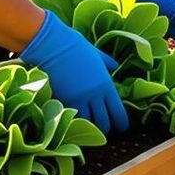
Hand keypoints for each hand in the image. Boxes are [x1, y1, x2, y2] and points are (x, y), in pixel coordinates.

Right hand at [19, 10, 127, 134]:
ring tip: (90, 126)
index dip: (121, 123)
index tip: (121, 127)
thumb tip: (116, 66)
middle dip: (106, 128)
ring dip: (90, 126)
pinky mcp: (62, 100)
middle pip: (104, 123)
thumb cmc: (76, 46)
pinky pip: (72, 117)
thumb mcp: (97, 54)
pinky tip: (76, 119)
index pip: (118, 113)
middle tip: (105, 128)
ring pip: (87, 123)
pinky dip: (75, 120)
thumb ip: (108, 63)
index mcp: (106, 85)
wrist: (54, 45)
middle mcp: (94, 96)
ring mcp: (77, 99)